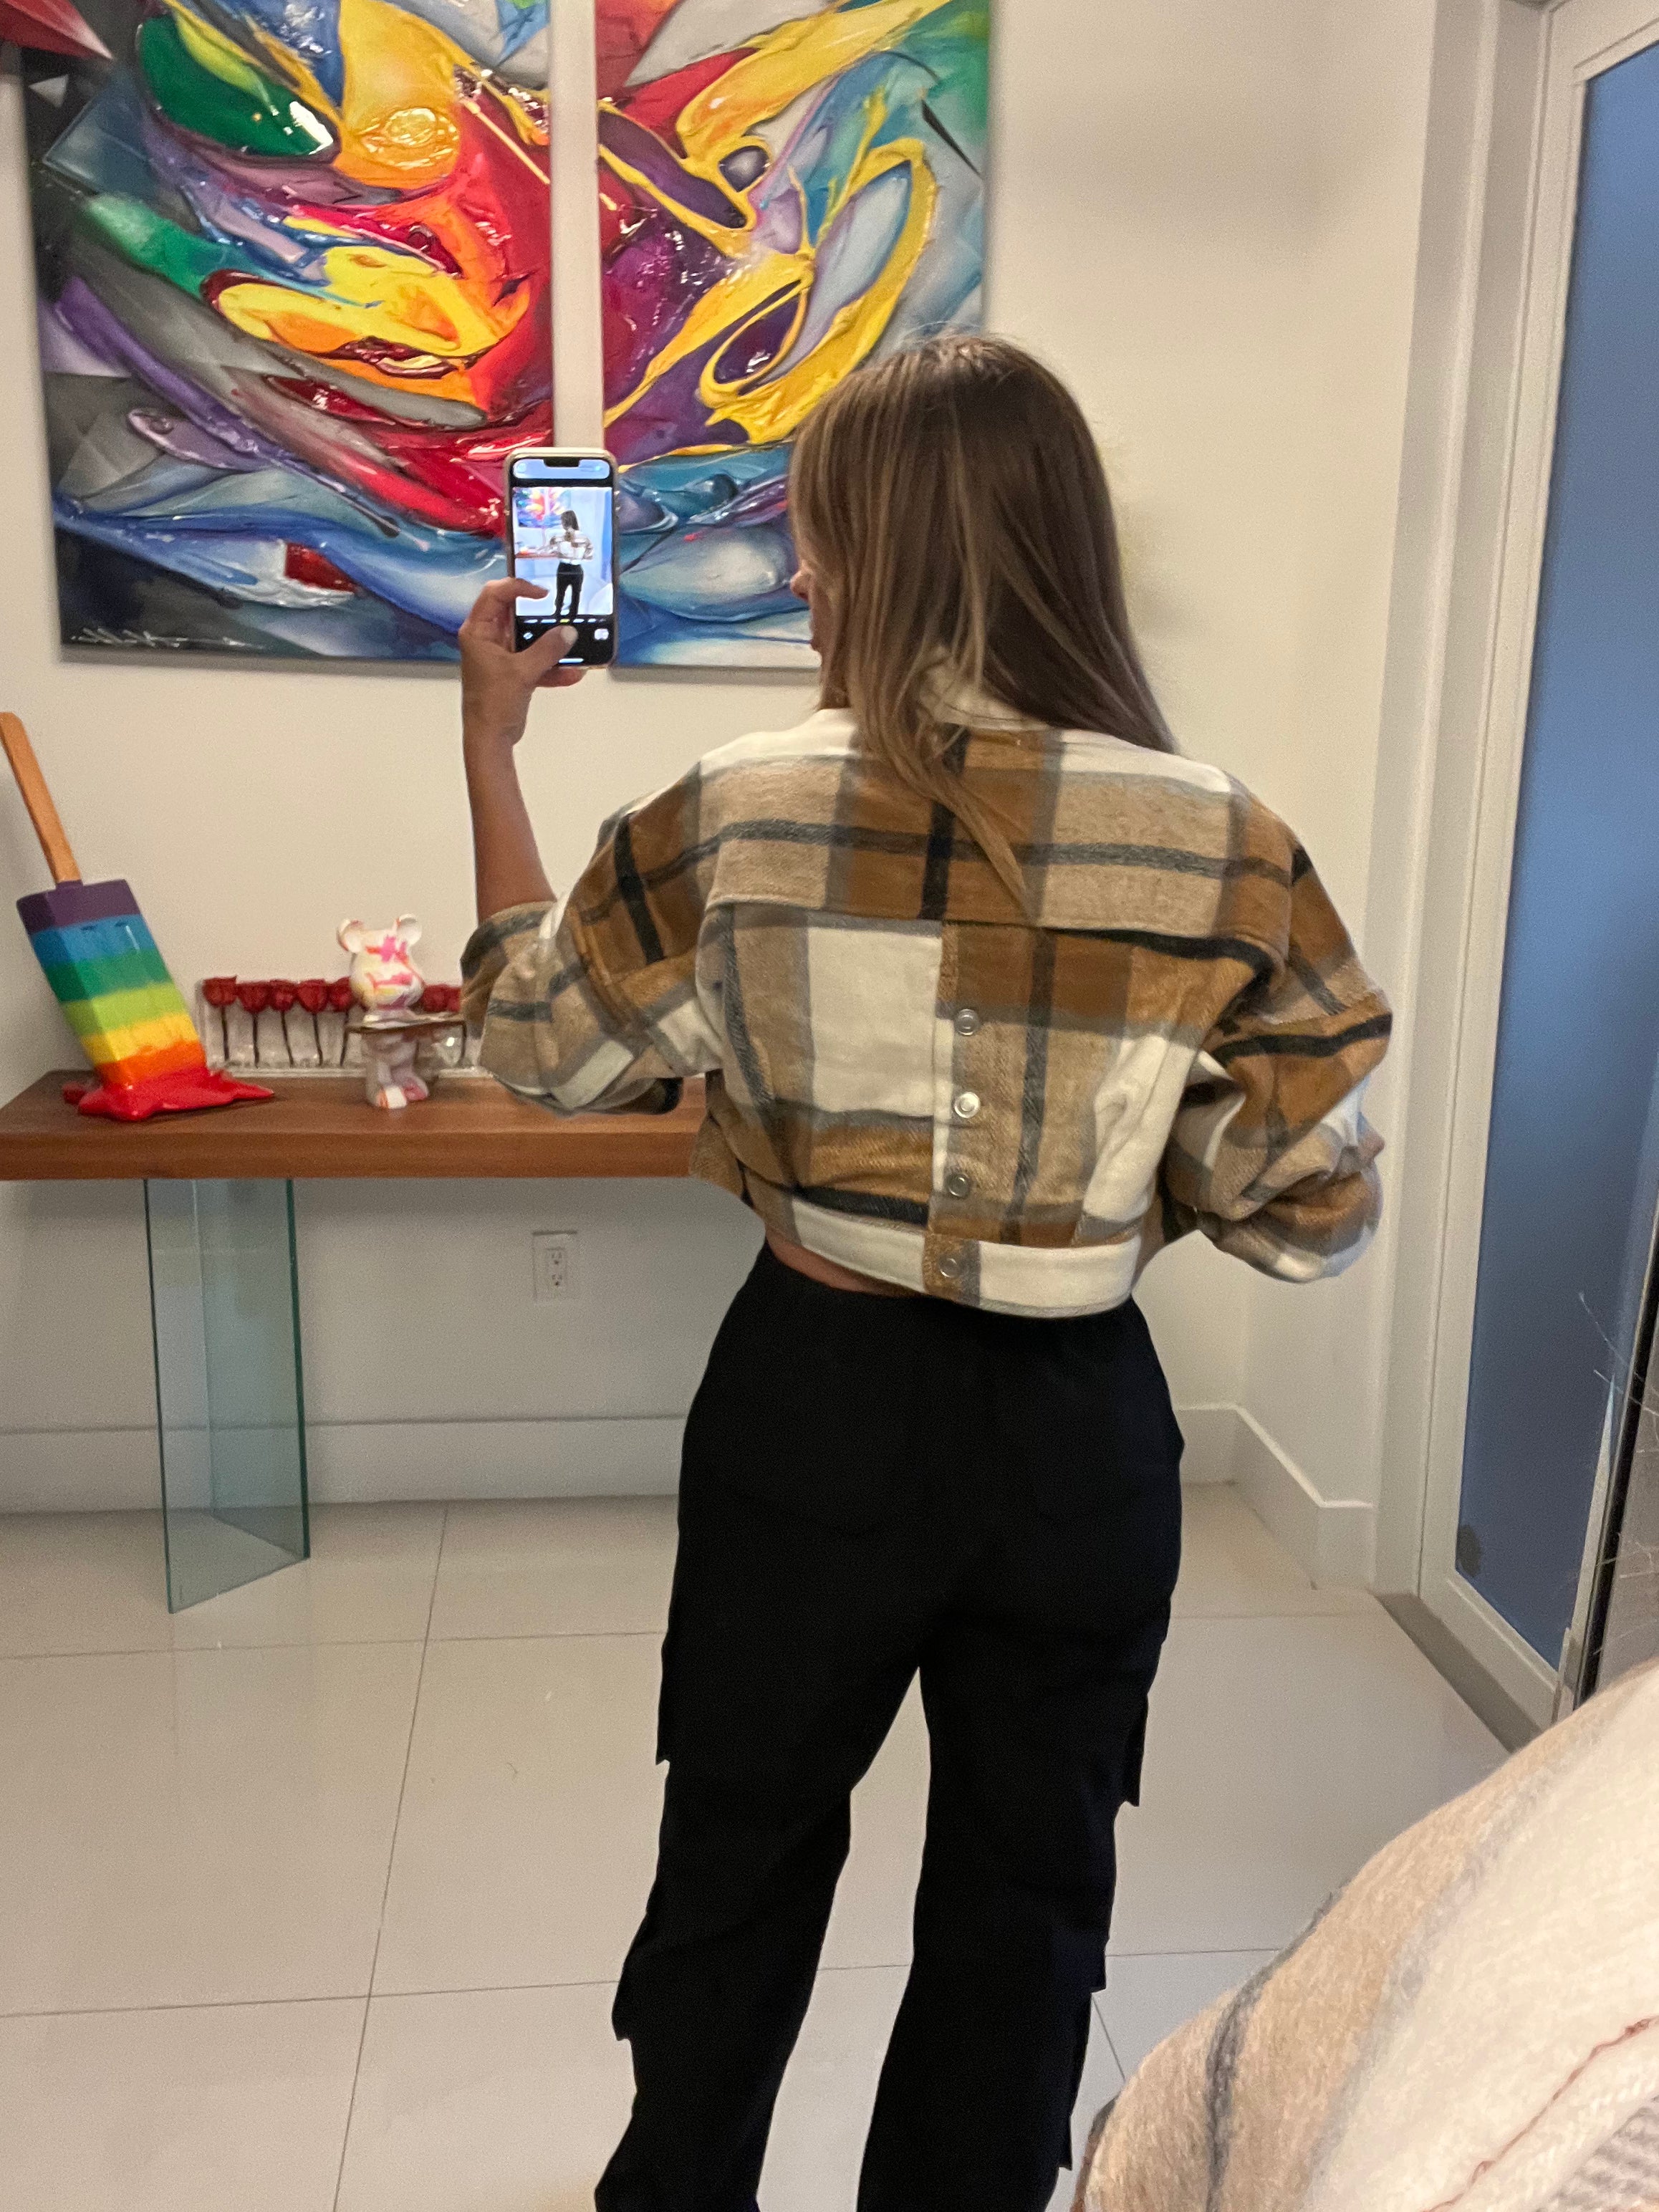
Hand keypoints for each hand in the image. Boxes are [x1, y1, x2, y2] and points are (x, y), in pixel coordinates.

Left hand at [459, 579, 584, 752]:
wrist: (491, 739)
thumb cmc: (492, 704)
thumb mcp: (522, 672)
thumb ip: (547, 650)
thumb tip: (568, 633)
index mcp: (478, 632)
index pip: (495, 594)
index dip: (519, 587)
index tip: (542, 593)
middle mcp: (487, 639)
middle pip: (515, 614)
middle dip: (540, 615)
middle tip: (561, 609)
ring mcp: (501, 656)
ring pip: (529, 638)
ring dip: (550, 643)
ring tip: (572, 642)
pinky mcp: (514, 672)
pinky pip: (536, 661)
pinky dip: (552, 667)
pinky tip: (573, 672)